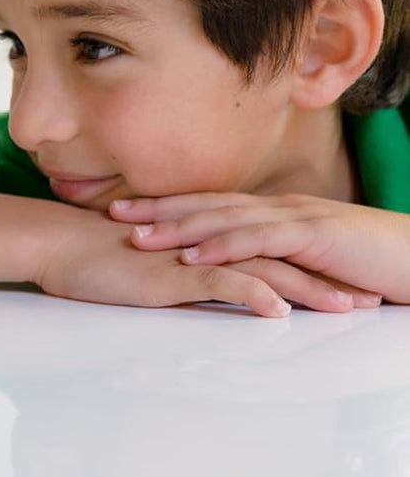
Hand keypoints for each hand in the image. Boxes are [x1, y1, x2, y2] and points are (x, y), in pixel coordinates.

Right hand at [36, 211, 374, 316]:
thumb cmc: (93, 260)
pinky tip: (279, 310)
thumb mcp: (148, 272)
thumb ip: (180, 280)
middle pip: (278, 260)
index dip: (307, 268)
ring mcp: (190, 259)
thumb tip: (205, 298)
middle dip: (325, 279)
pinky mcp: (170, 275)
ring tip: (344, 308)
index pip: (266, 254)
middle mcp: (205, 247)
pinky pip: (219, 284)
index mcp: (202, 245)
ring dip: (306, 289)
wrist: (57, 244)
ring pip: (261, 271)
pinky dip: (252, 294)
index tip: (343, 287)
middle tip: (366, 299)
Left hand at [111, 192, 403, 302]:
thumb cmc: (367, 264)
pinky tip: (193, 256)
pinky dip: (222, 246)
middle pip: (206, 204)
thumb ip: (272, 259)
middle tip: (111, 213)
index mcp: (275, 211)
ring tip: (137, 236)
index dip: (166, 206)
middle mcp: (278, 207)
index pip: (211, 205)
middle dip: (157, 208)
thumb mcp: (309, 260)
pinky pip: (258, 240)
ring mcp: (295, 218)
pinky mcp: (313, 237)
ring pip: (224, 219)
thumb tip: (236, 272)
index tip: (124, 209)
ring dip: (178, 227)